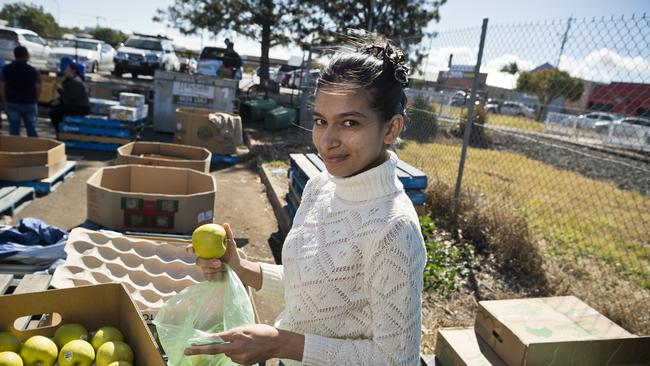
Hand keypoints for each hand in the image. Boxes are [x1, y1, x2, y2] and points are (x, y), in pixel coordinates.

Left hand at [184, 324, 303, 364]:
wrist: (277, 343)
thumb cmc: (262, 331)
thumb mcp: (246, 327)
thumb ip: (232, 333)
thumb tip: (219, 339)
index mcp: (238, 335)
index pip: (216, 339)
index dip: (203, 341)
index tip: (192, 342)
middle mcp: (237, 347)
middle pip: (215, 350)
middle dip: (200, 350)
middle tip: (187, 350)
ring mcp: (241, 357)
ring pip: (227, 353)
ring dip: (230, 349)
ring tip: (244, 343)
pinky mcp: (244, 363)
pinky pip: (234, 358)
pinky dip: (236, 354)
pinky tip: (247, 349)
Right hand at [186, 223, 240, 280]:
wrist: (237, 267)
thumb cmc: (232, 253)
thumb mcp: (231, 243)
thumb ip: (227, 234)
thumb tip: (225, 224)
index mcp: (205, 250)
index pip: (194, 249)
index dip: (189, 249)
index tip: (192, 249)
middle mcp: (203, 259)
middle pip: (198, 261)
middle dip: (207, 262)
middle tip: (218, 262)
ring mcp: (204, 269)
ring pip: (205, 270)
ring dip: (215, 269)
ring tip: (224, 267)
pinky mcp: (208, 277)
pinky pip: (209, 277)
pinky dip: (217, 275)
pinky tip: (224, 274)